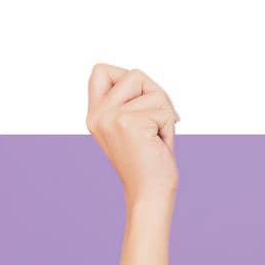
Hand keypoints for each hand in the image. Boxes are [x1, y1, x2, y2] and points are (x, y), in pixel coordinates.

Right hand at [86, 64, 179, 203]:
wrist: (149, 193)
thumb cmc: (148, 161)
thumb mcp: (131, 125)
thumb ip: (128, 101)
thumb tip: (141, 77)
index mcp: (95, 114)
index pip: (100, 70)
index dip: (126, 77)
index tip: (139, 101)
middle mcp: (98, 114)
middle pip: (135, 75)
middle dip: (156, 95)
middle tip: (157, 122)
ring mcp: (111, 117)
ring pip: (154, 92)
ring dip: (165, 114)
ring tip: (156, 137)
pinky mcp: (130, 123)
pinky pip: (165, 111)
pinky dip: (169, 127)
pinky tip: (158, 145)